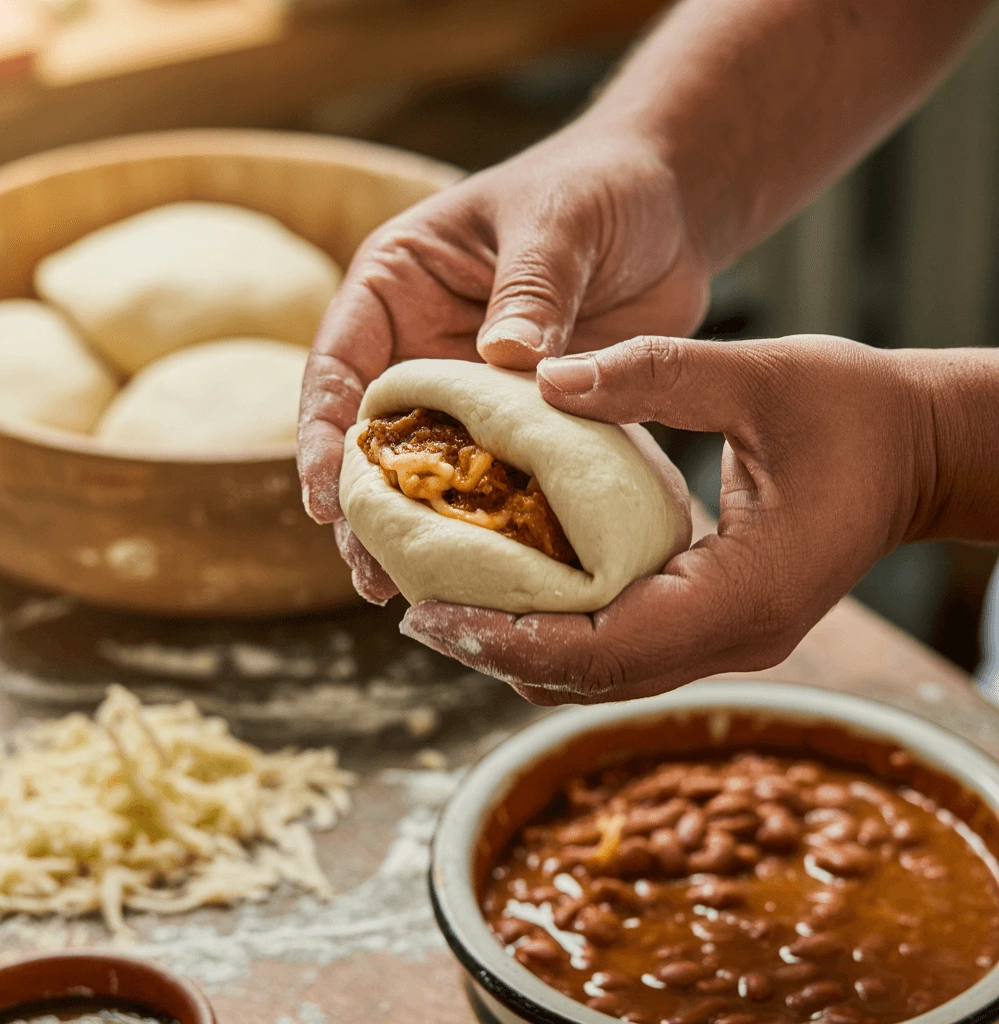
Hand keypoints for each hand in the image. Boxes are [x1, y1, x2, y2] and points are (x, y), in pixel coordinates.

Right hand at [297, 123, 709, 599]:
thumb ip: (531, 289)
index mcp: (397, 283)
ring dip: (412, 527)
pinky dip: (482, 520)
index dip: (322, 432)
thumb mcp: (559, 223)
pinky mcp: (517, 418)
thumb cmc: (599, 189)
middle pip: (369, 433)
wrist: (667, 209)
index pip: (338, 363)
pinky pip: (491, 475)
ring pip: (424, 467)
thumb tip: (503, 359)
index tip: (326, 496)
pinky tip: (482, 567)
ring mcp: (466, 386)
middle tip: (366, 572)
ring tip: (403, 592)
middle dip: (361, 504)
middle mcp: (419, 341)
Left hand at [399, 334, 933, 703]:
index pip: (602, 649)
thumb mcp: (759, 374)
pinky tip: (516, 591)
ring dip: (521, 649)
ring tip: (447, 606)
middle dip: (496, 653)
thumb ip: (654, 373)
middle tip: (414, 611)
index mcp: (742, 596)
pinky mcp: (716, 625)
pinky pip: (621, 651)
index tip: (428, 616)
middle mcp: (732, 640)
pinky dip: (559, 633)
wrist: (920, 453)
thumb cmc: (855, 412)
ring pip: (601, 676)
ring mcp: (725, 642)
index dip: (506, 640)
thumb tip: (544, 376)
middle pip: (589, 678)